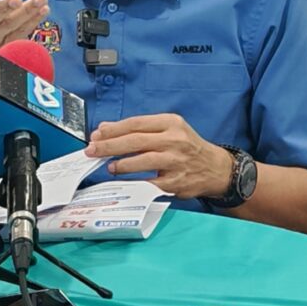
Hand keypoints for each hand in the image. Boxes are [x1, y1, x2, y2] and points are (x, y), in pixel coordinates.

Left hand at [86, 113, 231, 198]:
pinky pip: (149, 183)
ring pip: (142, 161)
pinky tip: (123, 182)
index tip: (96, 135)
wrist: (214, 168)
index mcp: (171, 123)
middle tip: (92, 150)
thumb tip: (106, 129)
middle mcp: (175, 140)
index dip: (113, 130)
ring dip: (120, 164)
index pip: (136, 123)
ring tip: (108, 166)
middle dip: (110, 146)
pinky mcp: (176, 181)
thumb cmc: (187, 147)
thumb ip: (140, 129)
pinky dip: (133, 182)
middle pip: (135, 141)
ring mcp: (176, 161)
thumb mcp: (169, 130)